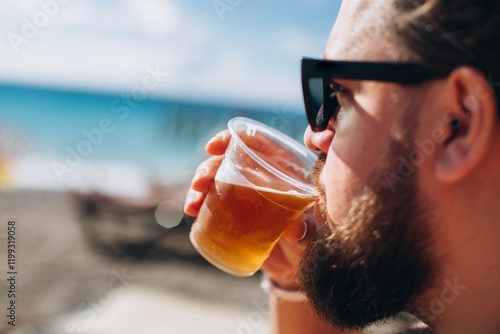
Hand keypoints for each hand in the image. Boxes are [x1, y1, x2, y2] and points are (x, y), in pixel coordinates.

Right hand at [183, 128, 319, 289]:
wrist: (296, 265)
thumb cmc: (310, 242)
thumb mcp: (312, 235)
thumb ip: (306, 230)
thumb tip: (295, 230)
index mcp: (283, 169)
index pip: (258, 143)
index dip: (233, 139)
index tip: (213, 148)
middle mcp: (262, 175)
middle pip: (231, 160)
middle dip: (209, 167)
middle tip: (199, 183)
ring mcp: (245, 192)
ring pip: (216, 178)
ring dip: (199, 186)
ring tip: (193, 204)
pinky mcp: (233, 210)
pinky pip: (212, 200)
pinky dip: (199, 202)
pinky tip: (192, 211)